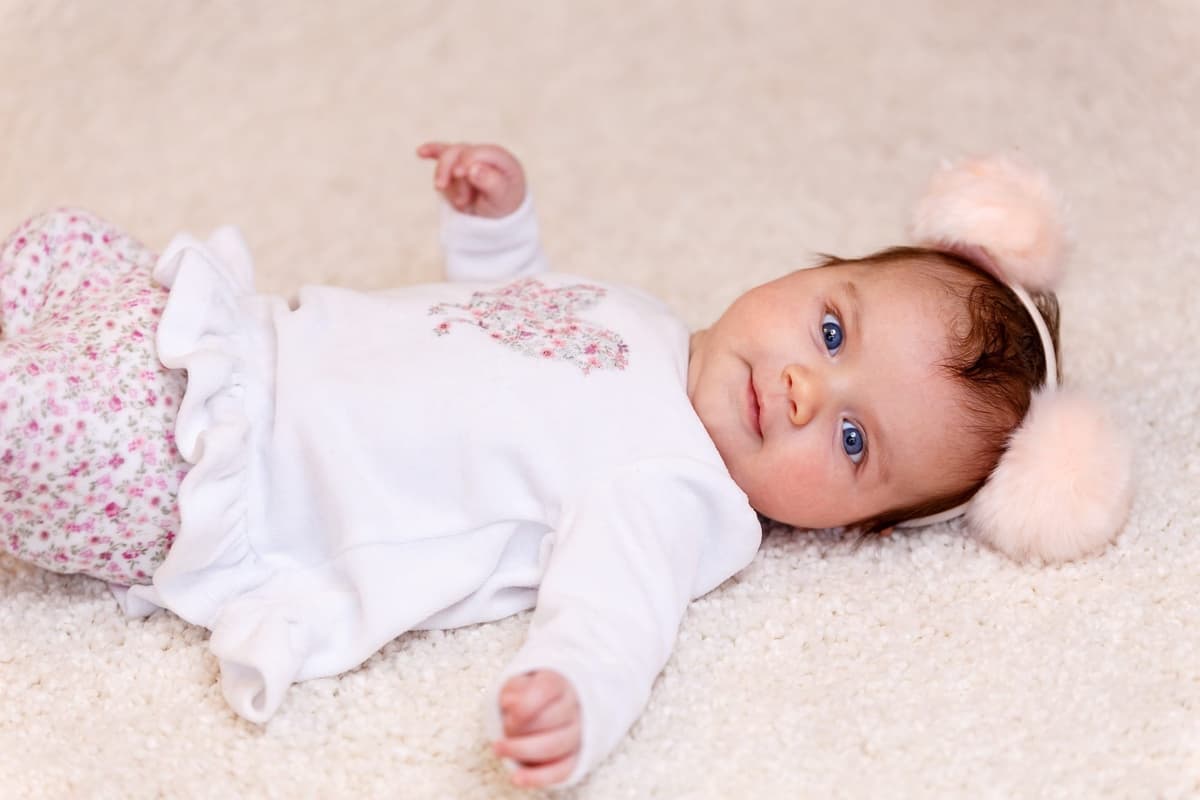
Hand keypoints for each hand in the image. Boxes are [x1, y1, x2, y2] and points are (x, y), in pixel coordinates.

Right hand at [416, 141, 526, 217]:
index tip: (460, 175)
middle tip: (461, 201)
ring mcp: (467, 160)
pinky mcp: (454, 167)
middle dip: (452, 174)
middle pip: (458, 152)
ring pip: (446, 159)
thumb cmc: (503, 207)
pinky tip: (421, 152)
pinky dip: (431, 152)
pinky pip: (441, 154)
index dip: (465, 161)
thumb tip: (473, 168)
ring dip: (445, 179)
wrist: (496, 219)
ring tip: (459, 203)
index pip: (476, 152)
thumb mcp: (502, 199)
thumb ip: (491, 182)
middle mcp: (482, 155)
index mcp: (499, 158)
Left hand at [493, 670, 580, 788]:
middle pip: (551, 719)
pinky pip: (560, 771)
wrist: (551, 708)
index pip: (548, 689)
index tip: (507, 710)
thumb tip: (510, 703)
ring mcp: (577, 734)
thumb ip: (513, 690)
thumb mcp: (517, 685)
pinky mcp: (574, 758)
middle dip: (521, 727)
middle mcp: (573, 707)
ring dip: (522, 750)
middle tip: (504, 727)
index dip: (526, 703)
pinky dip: (538, 777)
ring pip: (555, 746)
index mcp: (559, 683)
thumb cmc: (528, 695)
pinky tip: (517, 778)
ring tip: (499, 749)